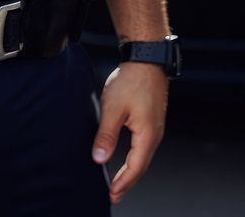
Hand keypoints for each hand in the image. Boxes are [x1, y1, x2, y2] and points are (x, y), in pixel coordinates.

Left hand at [92, 62, 167, 204]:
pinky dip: (134, 157)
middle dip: (127, 181)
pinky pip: (143, 145)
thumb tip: (99, 158)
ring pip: (143, 156)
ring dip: (131, 170)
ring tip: (119, 181)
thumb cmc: (132, 81)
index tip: (112, 194)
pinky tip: (126, 158)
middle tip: (115, 194)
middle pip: (141, 165)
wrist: (146, 60)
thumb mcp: (113, 108)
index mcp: (147, 136)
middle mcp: (155, 134)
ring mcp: (155, 127)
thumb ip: (106, 135)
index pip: (135, 167)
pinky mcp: (152, 119)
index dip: (123, 183)